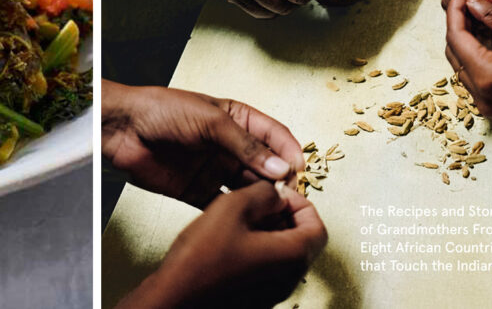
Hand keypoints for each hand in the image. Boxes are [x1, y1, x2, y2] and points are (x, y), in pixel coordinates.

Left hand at [102, 81, 304, 207]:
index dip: (288, 152)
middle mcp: (229, 145)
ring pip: (248, 187)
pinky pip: (224, 204)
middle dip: (279, 180)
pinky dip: (238, 213)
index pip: (274, 136)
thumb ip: (245, 145)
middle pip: (265, 165)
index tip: (299, 170)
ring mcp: (215, 169)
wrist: (122, 129)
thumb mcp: (210, 121)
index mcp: (236, 119)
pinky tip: (248, 220)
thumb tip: (279, 167)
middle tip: (289, 197)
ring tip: (273, 211)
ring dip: (261, 199)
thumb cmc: (162, 110)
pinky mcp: (198, 190)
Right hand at [118, 181, 326, 308]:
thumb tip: (277, 194)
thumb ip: (263, 193)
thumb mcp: (232, 208)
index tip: (278, 193)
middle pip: (302, 240)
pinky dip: (257, 248)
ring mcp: (271, 293)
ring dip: (269, 231)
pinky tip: (230, 238)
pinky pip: (267, 268)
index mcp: (290, 256)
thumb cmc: (200, 259)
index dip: (300, 203)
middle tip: (258, 202)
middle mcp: (287, 279)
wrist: (173, 300)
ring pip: (283, 254)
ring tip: (239, 217)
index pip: (317, 226)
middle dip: (284, 215)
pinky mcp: (254, 299)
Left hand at [444, 0, 491, 124]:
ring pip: (465, 66)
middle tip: (469, 4)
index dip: (456, 12)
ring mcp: (489, 106)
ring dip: (469, 42)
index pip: (455, 38)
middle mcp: (482, 97)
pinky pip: (478, 78)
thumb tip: (470, 3)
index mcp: (487, 77)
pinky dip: (479, 58)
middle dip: (460, 26)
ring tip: (480, 18)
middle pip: (455, 54)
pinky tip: (490, 38)